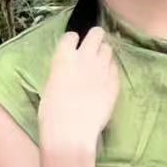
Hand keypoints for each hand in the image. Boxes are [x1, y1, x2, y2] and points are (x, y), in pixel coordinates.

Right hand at [39, 26, 119, 148]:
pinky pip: (115, 67)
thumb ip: (62, 72)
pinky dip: (111, 70)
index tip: (73, 47)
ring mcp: (102, 69)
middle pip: (96, 34)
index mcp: (64, 57)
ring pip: (108, 49)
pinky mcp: (114, 82)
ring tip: (100, 65)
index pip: (71, 36)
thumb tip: (68, 71)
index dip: (73, 41)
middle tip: (93, 47)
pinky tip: (105, 80)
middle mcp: (85, 57)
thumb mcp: (51, 86)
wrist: (71, 132)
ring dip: (104, 54)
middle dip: (95, 38)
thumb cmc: (52, 113)